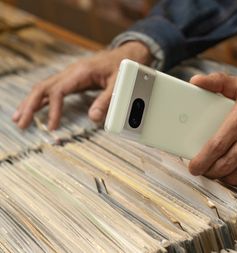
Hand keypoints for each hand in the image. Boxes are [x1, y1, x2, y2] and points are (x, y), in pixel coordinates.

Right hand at [12, 41, 151, 129]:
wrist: (126, 55)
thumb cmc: (122, 67)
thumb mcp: (119, 84)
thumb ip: (107, 100)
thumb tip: (94, 118)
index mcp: (80, 72)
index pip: (58, 91)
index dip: (53, 109)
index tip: (52, 126)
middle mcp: (71, 72)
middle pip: (43, 87)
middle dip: (30, 105)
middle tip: (21, 122)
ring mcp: (70, 75)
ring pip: (44, 88)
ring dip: (31, 103)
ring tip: (19, 119)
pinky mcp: (72, 80)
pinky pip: (52, 90)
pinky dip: (42, 101)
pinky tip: (34, 110)